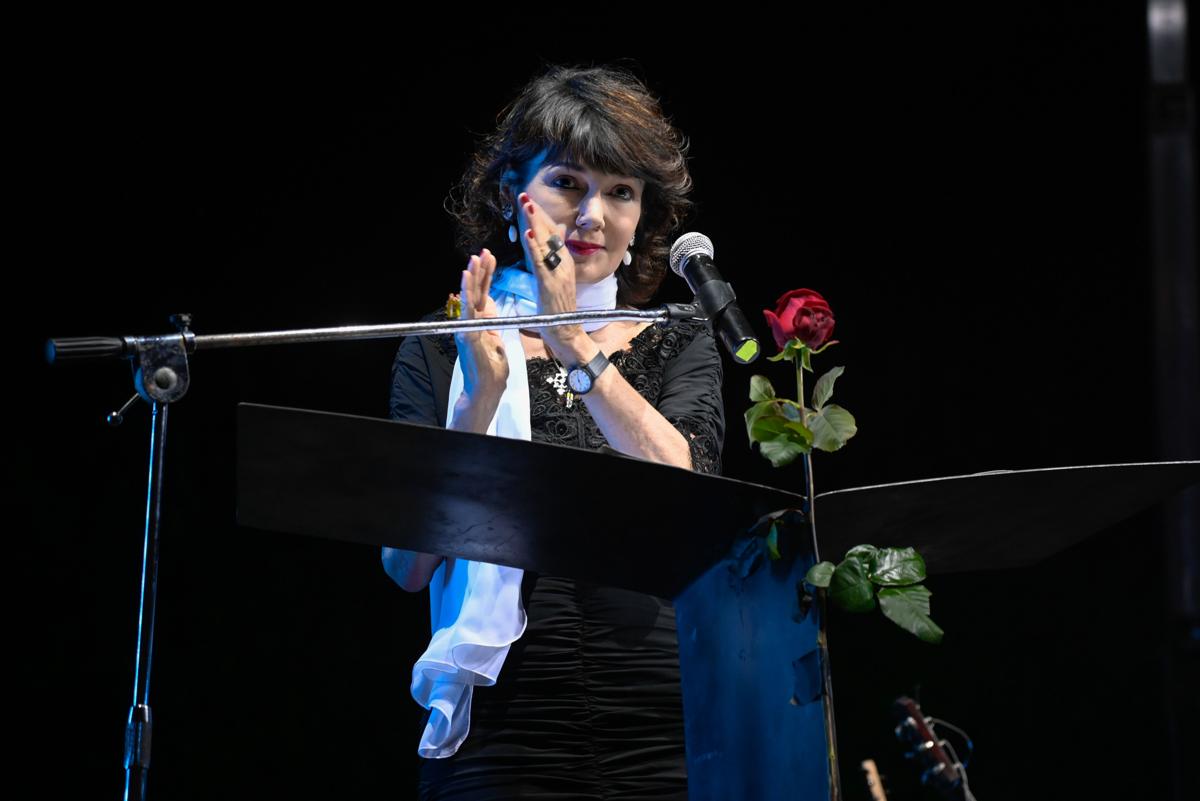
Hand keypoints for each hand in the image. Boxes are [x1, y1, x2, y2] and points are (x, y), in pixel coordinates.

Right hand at [452, 249, 507, 419]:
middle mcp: (470, 323)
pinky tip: (466, 279)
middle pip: (476, 292)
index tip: (490, 258)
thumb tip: (491, 308)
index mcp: (479, 323)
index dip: (486, 276)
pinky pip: (467, 311)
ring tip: (473, 259)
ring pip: (469, 298)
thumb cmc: (491, 370)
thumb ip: (492, 324)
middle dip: (480, 271)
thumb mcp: (496, 342)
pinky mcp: (467, 334)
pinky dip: (466, 294)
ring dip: (471, 277)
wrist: (486, 390)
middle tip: (483, 252)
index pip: (483, 294)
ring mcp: (467, 328)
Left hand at [516, 192, 585, 357]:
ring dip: (535, 223)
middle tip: (524, 195)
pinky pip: (541, 263)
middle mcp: (563, 264)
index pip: (552, 234)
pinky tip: (528, 233)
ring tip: (526, 205)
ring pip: (545, 243)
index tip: (529, 200)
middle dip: (536, 213)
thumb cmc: (558, 310)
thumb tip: (548, 245)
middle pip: (549, 233)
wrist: (567, 333)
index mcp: (564, 263)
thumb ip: (551, 263)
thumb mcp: (555, 281)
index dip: (540, 216)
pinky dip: (534, 247)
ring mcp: (558, 274)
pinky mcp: (550, 285)